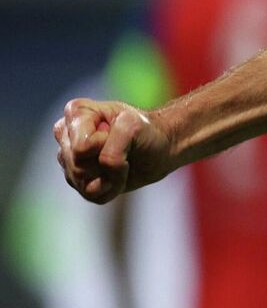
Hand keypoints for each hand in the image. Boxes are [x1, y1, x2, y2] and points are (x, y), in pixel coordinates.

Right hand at [53, 98, 174, 203]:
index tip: (121, 133)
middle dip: (108, 163)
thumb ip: (111, 152)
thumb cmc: (145, 131)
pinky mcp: (77, 179)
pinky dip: (110, 189)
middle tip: (124, 149)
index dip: (105, 145)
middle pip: (78, 165)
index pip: (81, 147)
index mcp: (76, 112)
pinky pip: (89, 194)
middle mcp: (66, 134)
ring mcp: (68, 158)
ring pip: (81, 180)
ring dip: (110, 177)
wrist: (160, 148)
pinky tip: (117, 177)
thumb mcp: (133, 128)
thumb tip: (97, 182)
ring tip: (122, 162)